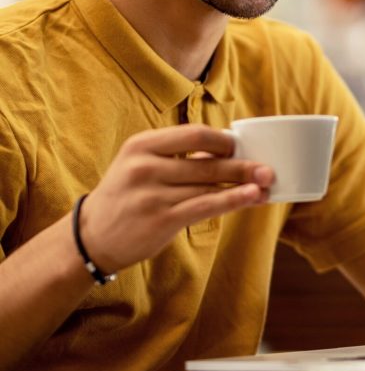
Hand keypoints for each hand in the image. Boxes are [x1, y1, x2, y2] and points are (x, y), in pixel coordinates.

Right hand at [78, 124, 272, 273]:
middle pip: (207, 161)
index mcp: (142, 144)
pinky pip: (205, 206)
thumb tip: (229, 151)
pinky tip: (251, 198)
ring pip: (209, 185)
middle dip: (242, 164)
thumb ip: (178, 156)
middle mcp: (145, 166)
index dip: (223, 140)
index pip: (194, 134)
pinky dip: (232, 201)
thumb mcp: (141, 164)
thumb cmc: (127, 195)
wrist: (91, 237)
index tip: (242, 147)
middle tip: (268, 167)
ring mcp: (152, 194)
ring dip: (243, 185)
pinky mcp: (160, 219)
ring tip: (266, 185)